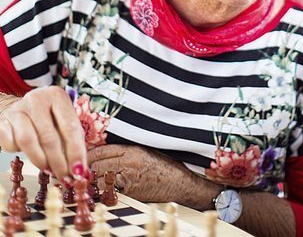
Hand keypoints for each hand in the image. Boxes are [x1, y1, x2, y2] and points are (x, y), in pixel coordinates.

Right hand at [0, 86, 86, 180]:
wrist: (21, 109)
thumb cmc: (48, 118)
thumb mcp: (63, 122)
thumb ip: (74, 142)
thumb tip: (81, 171)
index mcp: (57, 96)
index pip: (70, 127)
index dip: (75, 152)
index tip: (79, 171)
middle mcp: (37, 99)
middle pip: (49, 137)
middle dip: (59, 162)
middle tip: (64, 177)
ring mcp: (18, 109)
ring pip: (29, 142)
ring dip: (41, 161)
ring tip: (49, 169)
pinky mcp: (3, 122)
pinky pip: (12, 144)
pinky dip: (21, 153)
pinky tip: (30, 153)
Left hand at [88, 143, 219, 207]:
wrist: (181, 184)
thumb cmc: (165, 165)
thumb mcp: (146, 150)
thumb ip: (125, 150)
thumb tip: (103, 152)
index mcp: (132, 150)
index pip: (101, 151)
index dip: (88, 154)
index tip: (80, 156)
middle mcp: (128, 164)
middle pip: (97, 166)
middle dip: (86, 169)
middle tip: (77, 172)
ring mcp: (129, 181)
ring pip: (100, 181)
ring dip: (91, 182)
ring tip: (83, 183)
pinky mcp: (131, 195)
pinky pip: (110, 194)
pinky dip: (101, 193)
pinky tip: (97, 193)